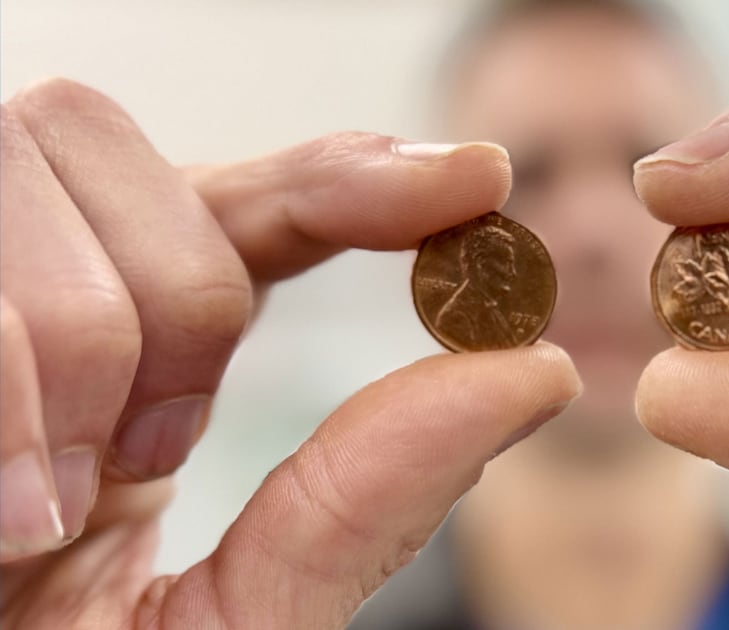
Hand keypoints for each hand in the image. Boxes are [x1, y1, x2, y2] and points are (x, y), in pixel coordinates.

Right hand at [0, 79, 579, 627]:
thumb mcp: (244, 617)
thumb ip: (368, 499)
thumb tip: (538, 373)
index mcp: (133, 373)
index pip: (252, 205)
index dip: (358, 173)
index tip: (477, 180)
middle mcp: (37, 312)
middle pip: (128, 150)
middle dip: (179, 294)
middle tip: (148, 456)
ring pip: (32, 162)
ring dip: (75, 340)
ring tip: (45, 504)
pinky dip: (2, 380)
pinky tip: (5, 511)